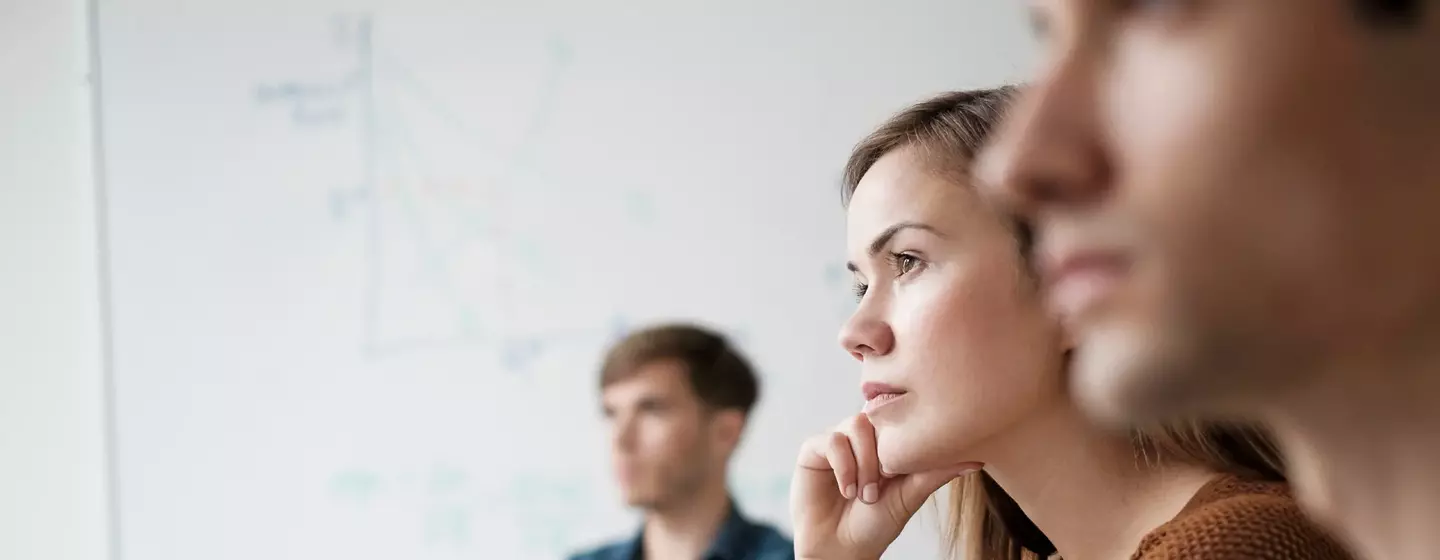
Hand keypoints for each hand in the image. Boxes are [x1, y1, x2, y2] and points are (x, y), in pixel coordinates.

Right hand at [791, 413, 979, 559]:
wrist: (840, 550)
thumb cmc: (874, 526)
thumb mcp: (910, 496)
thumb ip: (937, 472)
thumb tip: (977, 459)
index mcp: (885, 443)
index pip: (900, 418)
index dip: (905, 440)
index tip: (903, 473)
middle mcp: (861, 438)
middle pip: (878, 416)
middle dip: (884, 456)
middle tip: (882, 488)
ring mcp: (837, 442)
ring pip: (855, 425)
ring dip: (864, 463)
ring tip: (865, 494)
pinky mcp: (812, 450)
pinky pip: (831, 440)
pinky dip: (844, 467)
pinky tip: (847, 491)